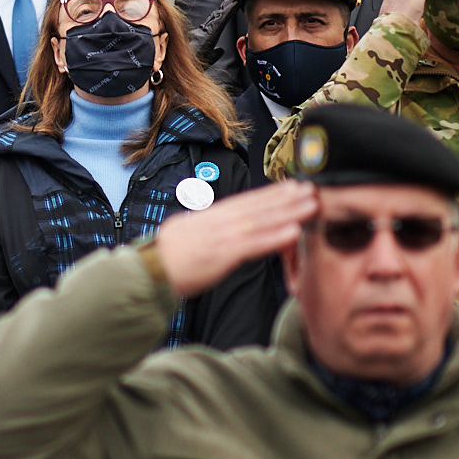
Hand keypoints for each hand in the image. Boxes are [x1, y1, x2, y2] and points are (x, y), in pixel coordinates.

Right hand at [151, 180, 317, 297]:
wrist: (146, 272)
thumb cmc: (163, 259)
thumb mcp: (184, 233)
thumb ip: (205, 228)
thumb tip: (217, 225)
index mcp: (208, 217)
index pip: (244, 201)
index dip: (269, 193)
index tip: (290, 185)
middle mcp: (216, 222)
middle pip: (257, 206)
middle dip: (286, 197)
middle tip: (312, 187)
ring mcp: (220, 237)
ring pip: (260, 222)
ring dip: (288, 213)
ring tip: (311, 205)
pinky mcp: (221, 256)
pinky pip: (253, 245)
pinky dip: (274, 238)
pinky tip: (293, 232)